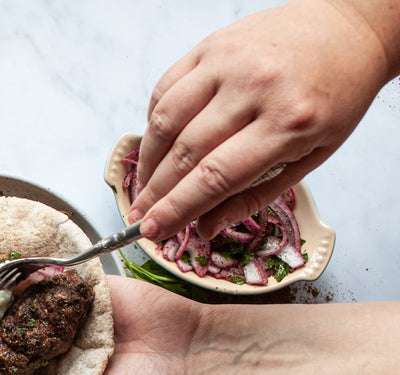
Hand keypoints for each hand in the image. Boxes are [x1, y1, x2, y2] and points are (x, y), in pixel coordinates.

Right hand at [131, 0, 394, 239]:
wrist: (349, 28)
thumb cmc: (333, 96)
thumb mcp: (312, 155)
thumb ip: (256, 195)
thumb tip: (205, 227)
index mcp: (289, 122)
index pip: (216, 176)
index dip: (177, 208)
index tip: (154, 230)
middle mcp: (254, 87)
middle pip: (186, 152)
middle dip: (156, 192)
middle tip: (140, 217)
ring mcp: (227, 61)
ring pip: (165, 120)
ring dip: (148, 161)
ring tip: (145, 186)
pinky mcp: (210, 45)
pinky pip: (165, 88)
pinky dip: (153, 122)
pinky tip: (156, 146)